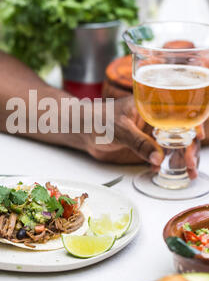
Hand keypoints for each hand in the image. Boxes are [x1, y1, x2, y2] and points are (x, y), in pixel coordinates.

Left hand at [85, 96, 200, 179]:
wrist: (82, 130)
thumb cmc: (97, 119)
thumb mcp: (119, 129)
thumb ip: (138, 142)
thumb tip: (158, 158)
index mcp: (151, 106)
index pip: (179, 112)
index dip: (192, 124)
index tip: (197, 138)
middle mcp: (155, 120)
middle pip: (181, 132)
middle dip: (189, 148)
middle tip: (189, 165)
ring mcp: (151, 134)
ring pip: (175, 146)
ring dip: (183, 159)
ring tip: (188, 174)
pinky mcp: (144, 147)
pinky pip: (162, 155)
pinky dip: (169, 164)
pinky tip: (171, 172)